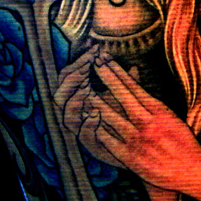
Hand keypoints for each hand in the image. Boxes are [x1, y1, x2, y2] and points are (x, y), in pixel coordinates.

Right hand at [53, 47, 124, 167]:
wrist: (141, 150)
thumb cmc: (130, 120)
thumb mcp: (128, 97)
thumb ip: (128, 83)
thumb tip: (134, 66)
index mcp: (81, 100)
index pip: (68, 77)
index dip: (77, 63)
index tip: (92, 50)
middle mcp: (77, 116)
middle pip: (59, 95)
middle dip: (72, 78)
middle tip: (87, 65)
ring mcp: (82, 131)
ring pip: (66, 116)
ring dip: (75, 99)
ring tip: (86, 86)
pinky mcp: (92, 146)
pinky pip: (82, 135)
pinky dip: (87, 123)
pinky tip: (96, 113)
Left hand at [84, 53, 200, 200]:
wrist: (191, 171)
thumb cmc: (182, 141)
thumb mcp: (170, 116)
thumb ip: (152, 101)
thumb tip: (138, 85)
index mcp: (160, 111)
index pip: (135, 87)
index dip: (119, 73)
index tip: (107, 61)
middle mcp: (148, 124)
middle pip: (123, 97)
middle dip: (108, 79)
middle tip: (95, 66)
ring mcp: (139, 141)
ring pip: (114, 118)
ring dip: (100, 105)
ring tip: (89, 95)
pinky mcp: (132, 159)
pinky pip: (111, 142)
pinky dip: (101, 131)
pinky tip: (94, 122)